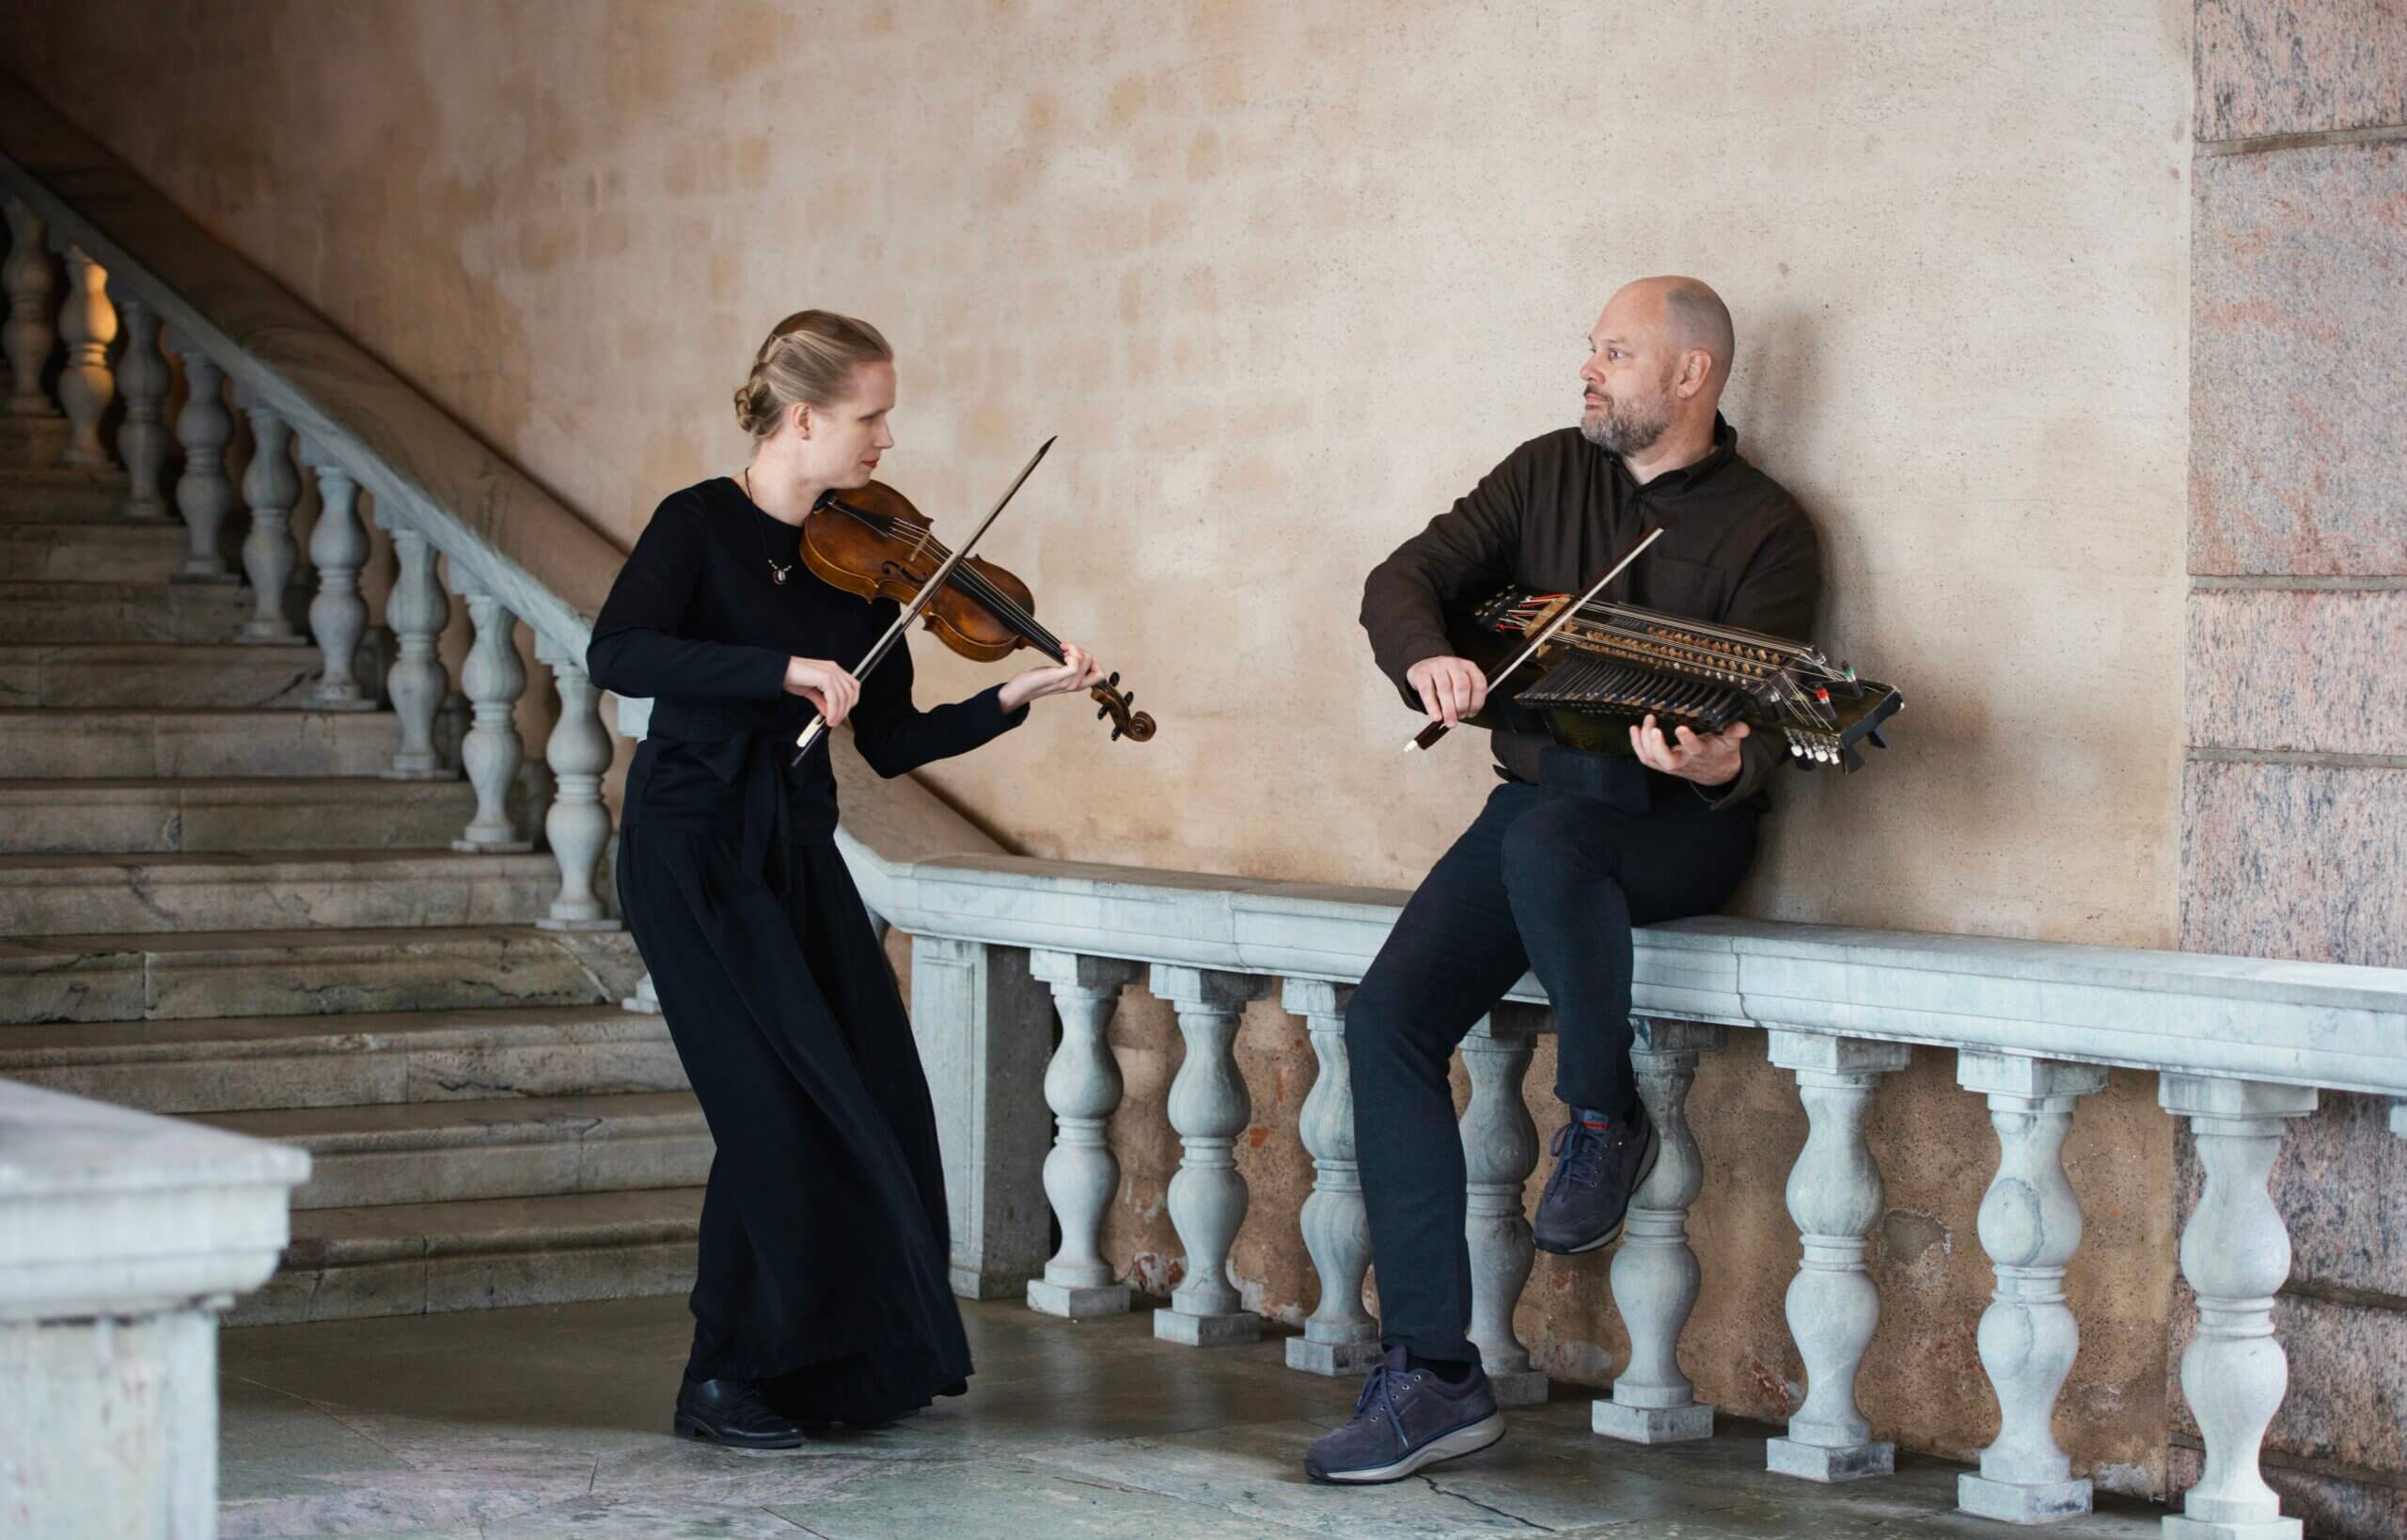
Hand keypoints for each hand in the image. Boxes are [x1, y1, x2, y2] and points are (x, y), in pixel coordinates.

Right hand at [784, 656, 859, 726]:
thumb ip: (822, 701)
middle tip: (836, 721)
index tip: (842, 714)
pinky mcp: (825, 677)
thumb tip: (830, 712)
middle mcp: (834, 669)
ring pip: (843, 697)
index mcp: (833, 670)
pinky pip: (834, 698)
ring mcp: (830, 672)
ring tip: (831, 721)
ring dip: (839, 713)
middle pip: (850, 692)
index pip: (852, 686)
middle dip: (845, 710)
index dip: (850, 702)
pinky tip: (828, 717)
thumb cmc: (791, 677)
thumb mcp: (811, 691)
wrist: (778, 671)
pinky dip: (833, 710)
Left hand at [999, 642, 1106, 712]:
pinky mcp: (1060, 676)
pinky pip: (1075, 662)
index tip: (1079, 656)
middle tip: (1066, 650)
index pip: (1101, 675)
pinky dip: (1070, 652)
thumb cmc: (1037, 680)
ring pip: (1084, 658)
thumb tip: (1077, 653)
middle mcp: (1076, 685)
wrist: (1022, 689)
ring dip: (1074, 648)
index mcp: (1078, 685)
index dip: (1094, 661)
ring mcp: (1069, 682)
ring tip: (1062, 649)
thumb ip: (1070, 668)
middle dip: (1080, 650)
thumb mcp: (1059, 675)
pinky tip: (1061, 652)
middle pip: (1093, 661)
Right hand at [1406, 655, 1487, 728]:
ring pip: (1445, 689)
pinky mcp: (1422, 673)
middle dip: (1462, 706)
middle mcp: (1454, 664)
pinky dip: (1432, 706)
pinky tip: (1436, 716)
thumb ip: (1466, 697)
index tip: (1471, 714)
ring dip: (1449, 709)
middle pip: (1462, 686)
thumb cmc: (1444, 679)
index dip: (1477, 702)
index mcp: (1469, 667)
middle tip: (1459, 718)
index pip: (1479, 684)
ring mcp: (1437, 666)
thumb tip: (1465, 715)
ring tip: (1449, 722)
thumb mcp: (1459, 683)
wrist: (1422, 668)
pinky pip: (1427, 691)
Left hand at [1630, 714, 1749, 785]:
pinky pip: (1646, 758)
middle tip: (1654, 728)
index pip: (1694, 749)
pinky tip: (1634, 729)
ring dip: (1644, 742)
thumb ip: (1735, 732)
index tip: (1681, 728)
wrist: (1716, 772)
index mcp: (1702, 754)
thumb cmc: (1721, 751)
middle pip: (1667, 761)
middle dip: (1657, 746)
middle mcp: (1684, 761)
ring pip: (1653, 759)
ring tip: (1645, 722)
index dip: (1687, 740)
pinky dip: (1637, 745)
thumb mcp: (1732, 741)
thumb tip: (1743, 727)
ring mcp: (1671, 764)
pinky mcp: (1663, 764)